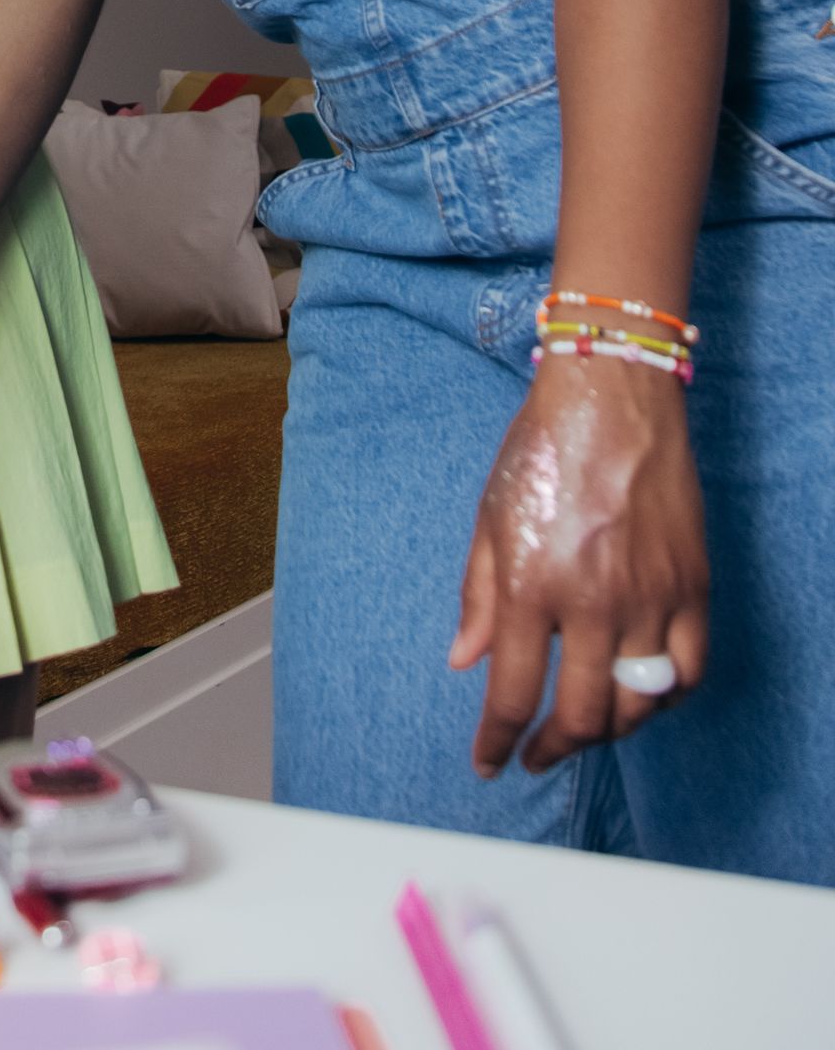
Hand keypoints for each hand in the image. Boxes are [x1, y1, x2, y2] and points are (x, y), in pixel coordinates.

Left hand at [449, 355, 707, 775]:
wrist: (612, 394)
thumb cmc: (543, 448)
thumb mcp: (490, 517)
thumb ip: (479, 595)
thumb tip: (465, 660)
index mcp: (532, 584)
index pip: (514, 693)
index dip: (499, 740)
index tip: (491, 763)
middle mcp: (594, 601)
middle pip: (582, 715)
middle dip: (554, 747)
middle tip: (537, 753)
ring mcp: (651, 597)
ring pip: (639, 704)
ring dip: (609, 731)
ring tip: (586, 727)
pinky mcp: (692, 586)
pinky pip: (689, 671)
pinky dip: (666, 698)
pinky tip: (642, 695)